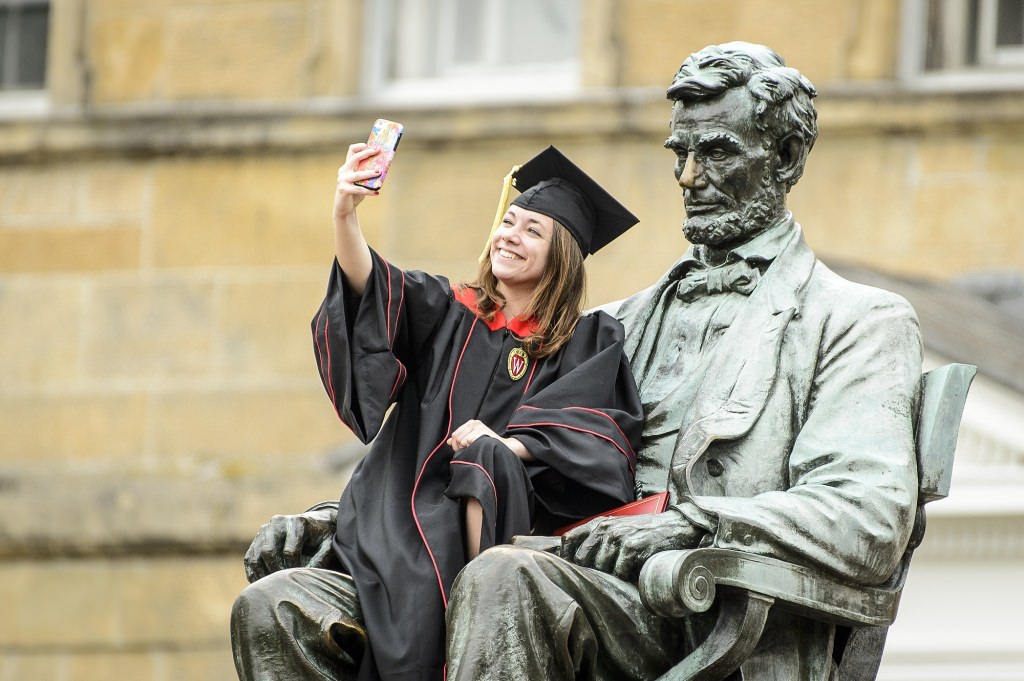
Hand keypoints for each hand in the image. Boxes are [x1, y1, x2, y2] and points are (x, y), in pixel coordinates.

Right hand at [243, 508, 337, 582]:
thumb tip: (304, 577)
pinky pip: (250, 558)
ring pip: (255, 556)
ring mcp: (265, 529)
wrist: (316, 523)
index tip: (298, 580)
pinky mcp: (258, 538)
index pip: (289, 551)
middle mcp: (278, 522)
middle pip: (268, 551)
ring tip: (273, 589)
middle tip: (283, 586)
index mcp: (297, 522)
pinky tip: (263, 585)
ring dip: (262, 575)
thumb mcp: (329, 546)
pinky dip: (253, 573)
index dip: (293, 570)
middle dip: (275, 572)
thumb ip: (321, 560)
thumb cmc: (324, 536)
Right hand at [333, 143, 382, 219]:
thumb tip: (383, 168)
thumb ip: (368, 174)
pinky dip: (369, 191)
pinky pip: (359, 189)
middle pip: (354, 158)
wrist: (345, 209)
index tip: (371, 146)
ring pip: (358, 174)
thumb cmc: (355, 194)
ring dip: (370, 173)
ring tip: (379, 172)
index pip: (351, 151)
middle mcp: (343, 171)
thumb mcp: (361, 182)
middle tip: (377, 151)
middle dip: (367, 153)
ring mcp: (342, 180)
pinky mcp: (343, 189)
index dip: (360, 147)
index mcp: (347, 166)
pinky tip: (377, 192)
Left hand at [448, 419, 533, 459]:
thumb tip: (449, 441)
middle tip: (467, 451)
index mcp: (470, 423)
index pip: (454, 434)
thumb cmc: (488, 444)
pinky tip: (477, 447)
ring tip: (473, 449)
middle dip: (459, 447)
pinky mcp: (481, 431)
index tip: (460, 450)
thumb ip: (461, 439)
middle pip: (456, 437)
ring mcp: (478, 426)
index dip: (455, 444)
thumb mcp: (473, 440)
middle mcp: (473, 423)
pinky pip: (468, 441)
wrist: (504, 446)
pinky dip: (471, 446)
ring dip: (465, 448)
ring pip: (461, 440)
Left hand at [561, 512, 702, 581]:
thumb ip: (598, 538)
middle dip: (591, 569)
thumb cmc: (645, 532)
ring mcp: (618, 537)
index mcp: (599, 523)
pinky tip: (635, 570)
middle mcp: (606, 528)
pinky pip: (618, 572)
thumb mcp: (618, 528)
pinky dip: (626, 576)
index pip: (569, 539)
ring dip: (611, 573)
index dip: (566, 557)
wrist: (675, 526)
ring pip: (600, 567)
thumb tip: (574, 558)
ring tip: (625, 569)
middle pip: (582, 558)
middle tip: (606, 573)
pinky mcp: (632, 548)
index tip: (571, 569)